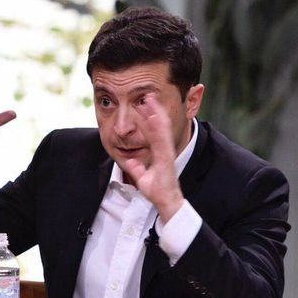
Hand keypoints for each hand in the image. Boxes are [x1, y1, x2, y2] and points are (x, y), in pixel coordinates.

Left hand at [116, 94, 184, 222]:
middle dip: (153, 110)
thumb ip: (137, 168)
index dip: (148, 118)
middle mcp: (164, 150)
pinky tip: (155, 116)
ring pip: (161, 129)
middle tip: (147, 95)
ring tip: (150, 99)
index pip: (152, 132)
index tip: (142, 105)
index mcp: (159, 153)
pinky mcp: (166, 158)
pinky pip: (162, 140)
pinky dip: (159, 128)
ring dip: (156, 113)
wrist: (167, 203)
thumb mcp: (143, 177)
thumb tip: (130, 161)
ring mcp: (166, 153)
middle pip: (158, 126)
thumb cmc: (158, 192)